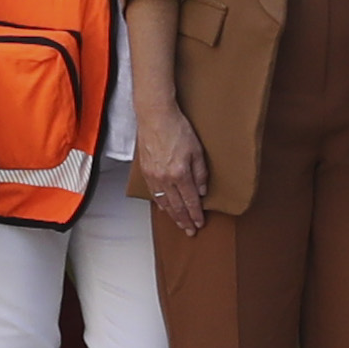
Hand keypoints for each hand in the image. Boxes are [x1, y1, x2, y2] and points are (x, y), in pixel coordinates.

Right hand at [142, 112, 213, 242]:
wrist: (155, 116)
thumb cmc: (177, 128)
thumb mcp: (197, 150)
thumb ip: (201, 173)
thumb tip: (202, 192)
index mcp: (180, 174)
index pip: (190, 201)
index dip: (196, 214)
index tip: (199, 223)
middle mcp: (165, 179)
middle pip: (177, 206)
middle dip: (185, 220)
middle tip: (190, 230)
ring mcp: (153, 176)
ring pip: (164, 203)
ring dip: (173, 215)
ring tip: (180, 223)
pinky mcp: (146, 171)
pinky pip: (154, 193)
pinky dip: (160, 204)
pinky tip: (164, 208)